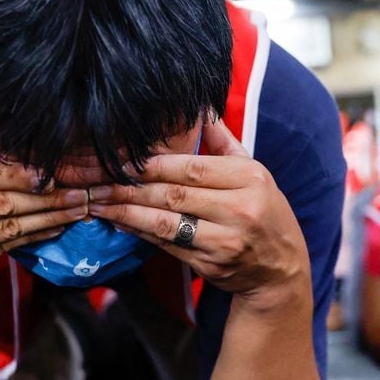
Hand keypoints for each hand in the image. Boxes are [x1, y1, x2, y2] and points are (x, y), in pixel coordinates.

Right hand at [0, 122, 89, 313]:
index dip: (20, 172)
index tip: (50, 167)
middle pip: (2, 201)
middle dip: (46, 196)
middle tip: (81, 188)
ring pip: (9, 227)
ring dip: (49, 218)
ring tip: (80, 208)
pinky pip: (4, 248)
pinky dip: (33, 237)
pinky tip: (56, 227)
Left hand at [83, 118, 309, 300]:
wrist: (281, 270)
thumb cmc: (264, 213)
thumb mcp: (254, 174)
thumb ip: (224, 143)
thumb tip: (200, 110)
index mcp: (250, 179)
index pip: (195, 168)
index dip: (156, 165)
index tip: (125, 161)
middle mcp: (240, 209)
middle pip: (175, 194)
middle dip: (132, 188)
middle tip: (99, 183)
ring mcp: (226, 240)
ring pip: (166, 223)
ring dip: (127, 212)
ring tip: (99, 203)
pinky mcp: (211, 264)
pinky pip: (167, 245)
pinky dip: (140, 232)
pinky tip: (120, 222)